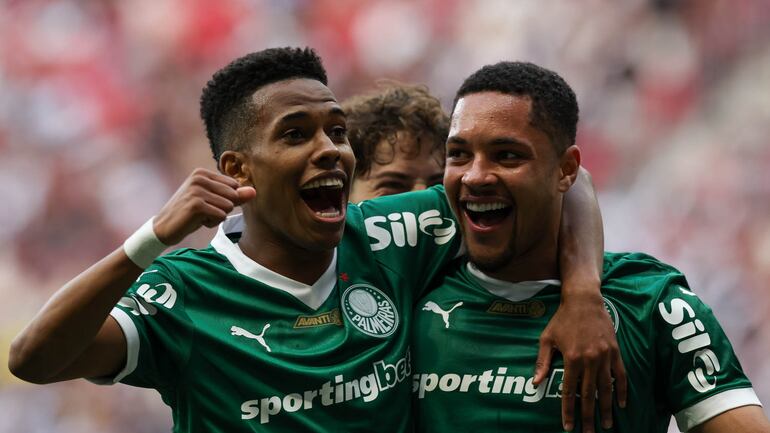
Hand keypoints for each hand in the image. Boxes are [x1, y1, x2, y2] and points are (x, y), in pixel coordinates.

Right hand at [153, 168, 255, 244]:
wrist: (164, 227)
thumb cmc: (191, 214)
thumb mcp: (214, 202)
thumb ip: (235, 196)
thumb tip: (254, 191)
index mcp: (203, 173)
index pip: (234, 186)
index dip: (226, 200)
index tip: (207, 203)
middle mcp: (199, 178)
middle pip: (233, 196)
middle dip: (223, 209)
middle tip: (203, 211)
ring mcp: (197, 190)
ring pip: (228, 206)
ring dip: (217, 217)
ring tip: (200, 216)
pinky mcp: (196, 205)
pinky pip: (221, 216)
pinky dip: (212, 222)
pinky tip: (197, 221)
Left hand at [533, 293, 626, 432]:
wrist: (584, 301)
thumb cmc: (562, 319)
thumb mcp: (547, 338)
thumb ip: (542, 362)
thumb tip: (536, 382)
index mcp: (571, 358)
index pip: (569, 391)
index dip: (568, 411)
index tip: (568, 427)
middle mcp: (589, 360)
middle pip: (589, 395)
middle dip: (588, 416)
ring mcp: (604, 357)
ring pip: (606, 388)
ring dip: (606, 408)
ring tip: (607, 424)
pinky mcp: (615, 352)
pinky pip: (620, 376)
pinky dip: (621, 391)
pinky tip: (621, 404)